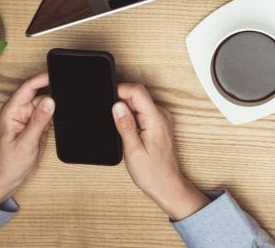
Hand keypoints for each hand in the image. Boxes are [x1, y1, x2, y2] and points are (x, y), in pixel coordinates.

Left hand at [0, 72, 54, 205]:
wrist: (6, 181)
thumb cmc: (7, 164)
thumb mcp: (25, 143)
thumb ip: (39, 121)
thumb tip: (50, 100)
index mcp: (12, 110)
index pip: (29, 86)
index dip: (44, 77)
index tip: (60, 74)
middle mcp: (20, 111)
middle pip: (41, 93)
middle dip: (55, 92)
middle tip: (69, 94)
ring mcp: (30, 118)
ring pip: (48, 103)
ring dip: (57, 105)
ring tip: (67, 110)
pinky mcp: (37, 125)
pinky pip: (50, 114)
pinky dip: (57, 115)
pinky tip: (62, 119)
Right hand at [112, 83, 209, 219]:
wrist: (166, 185)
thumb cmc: (152, 172)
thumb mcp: (133, 150)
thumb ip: (125, 125)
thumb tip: (117, 105)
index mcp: (156, 119)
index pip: (138, 91)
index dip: (120, 90)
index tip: (108, 98)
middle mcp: (161, 115)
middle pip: (137, 95)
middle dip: (121, 103)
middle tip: (113, 121)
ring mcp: (160, 119)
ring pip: (138, 104)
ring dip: (126, 112)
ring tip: (123, 131)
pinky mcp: (157, 124)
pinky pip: (142, 112)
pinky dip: (132, 118)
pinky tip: (129, 133)